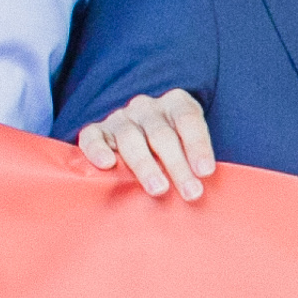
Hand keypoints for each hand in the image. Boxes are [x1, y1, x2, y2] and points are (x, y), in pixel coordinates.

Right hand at [74, 87, 216, 202]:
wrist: (141, 137)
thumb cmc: (176, 148)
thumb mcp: (191, 144)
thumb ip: (196, 160)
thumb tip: (201, 189)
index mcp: (176, 104)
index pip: (188, 120)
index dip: (198, 145)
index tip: (205, 172)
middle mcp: (147, 108)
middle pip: (161, 134)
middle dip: (177, 165)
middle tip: (191, 192)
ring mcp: (120, 118)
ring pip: (130, 138)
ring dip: (146, 166)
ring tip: (159, 189)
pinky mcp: (97, 131)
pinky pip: (92, 137)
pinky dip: (97, 150)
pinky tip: (107, 165)